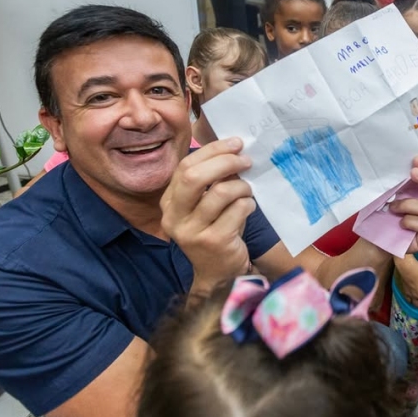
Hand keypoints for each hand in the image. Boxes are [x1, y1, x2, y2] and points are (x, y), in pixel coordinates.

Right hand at [160, 138, 255, 295]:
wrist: (219, 273)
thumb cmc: (216, 229)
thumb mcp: (205, 204)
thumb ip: (210, 180)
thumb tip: (232, 148)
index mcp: (169, 202)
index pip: (186, 167)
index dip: (212, 151)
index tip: (235, 143)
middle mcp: (174, 217)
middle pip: (195, 177)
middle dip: (225, 162)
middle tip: (246, 161)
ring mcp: (192, 231)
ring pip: (220, 192)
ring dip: (241, 186)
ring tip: (247, 191)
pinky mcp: (213, 241)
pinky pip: (238, 209)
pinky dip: (248, 204)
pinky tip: (248, 209)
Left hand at [389, 156, 417, 254]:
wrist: (386, 237)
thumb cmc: (397, 211)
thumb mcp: (401, 192)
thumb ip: (408, 180)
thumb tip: (407, 164)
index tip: (415, 160)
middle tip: (413, 173)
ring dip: (410, 205)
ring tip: (394, 206)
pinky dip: (410, 221)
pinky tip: (401, 222)